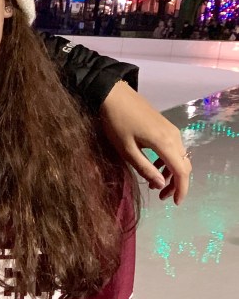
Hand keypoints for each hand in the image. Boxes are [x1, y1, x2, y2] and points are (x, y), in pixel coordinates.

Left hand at [99, 81, 190, 203]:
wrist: (114, 95)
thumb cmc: (116, 123)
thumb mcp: (126, 150)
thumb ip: (144, 168)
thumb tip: (160, 185)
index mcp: (165, 143)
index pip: (181, 171)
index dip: (181, 189)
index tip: (175, 203)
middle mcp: (174, 136)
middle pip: (184, 165)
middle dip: (176, 184)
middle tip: (162, 197)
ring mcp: (171, 130)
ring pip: (180, 157)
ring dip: (171, 173)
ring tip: (156, 184)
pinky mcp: (166, 127)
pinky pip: (174, 148)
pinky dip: (168, 161)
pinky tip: (154, 166)